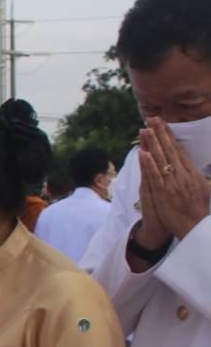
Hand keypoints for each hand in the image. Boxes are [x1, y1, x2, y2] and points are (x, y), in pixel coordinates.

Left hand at [138, 118, 208, 242]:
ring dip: (153, 144)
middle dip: (161, 133)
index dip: (170, 136)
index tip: (163, 124)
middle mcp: (183, 176)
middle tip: (153, 118)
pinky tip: (143, 153)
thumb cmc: (198, 210)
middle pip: (170, 151)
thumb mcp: (203, 189)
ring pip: (161, 160)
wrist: (194, 227)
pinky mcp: (163, 193)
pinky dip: (149, 165)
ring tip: (146, 129)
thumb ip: (196, 176)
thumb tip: (190, 165)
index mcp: (192, 173)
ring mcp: (173, 184)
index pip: (179, 151)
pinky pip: (155, 176)